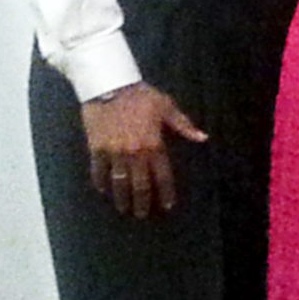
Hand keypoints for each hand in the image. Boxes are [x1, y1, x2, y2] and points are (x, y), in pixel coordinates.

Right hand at [80, 83, 207, 217]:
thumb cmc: (141, 95)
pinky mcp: (96, 148)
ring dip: (121, 197)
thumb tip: (203, 137)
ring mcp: (114, 152)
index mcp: (154, 145)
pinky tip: (102, 190)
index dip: (166, 192)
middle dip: (142, 202)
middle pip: (140, 184)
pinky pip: (98, 170)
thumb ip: (183, 125)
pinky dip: (100, 182)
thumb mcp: (167, 107)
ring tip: (123, 209)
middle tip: (141, 214)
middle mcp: (135, 154)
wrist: (109, 85)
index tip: (167, 205)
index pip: (163, 175)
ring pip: (119, 182)